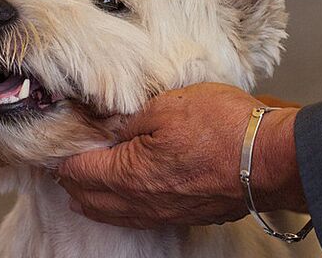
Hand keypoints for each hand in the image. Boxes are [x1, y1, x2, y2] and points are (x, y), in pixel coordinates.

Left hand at [58, 83, 306, 228]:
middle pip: (90, 199)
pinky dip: (122, 207)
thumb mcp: (168, 104)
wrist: (268, 159)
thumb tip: (107, 125)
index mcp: (129, 174)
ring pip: (114, 214)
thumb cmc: (222, 128)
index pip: (78, 172)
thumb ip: (129, 117)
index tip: (53, 146)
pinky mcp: (185, 215)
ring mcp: (163, 213)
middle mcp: (141, 202)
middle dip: (72, 182)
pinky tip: (127, 196)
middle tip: (63, 165)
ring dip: (94, 199)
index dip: (61, 158)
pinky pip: (140, 217)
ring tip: (83, 187)